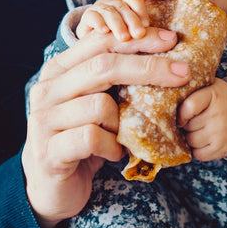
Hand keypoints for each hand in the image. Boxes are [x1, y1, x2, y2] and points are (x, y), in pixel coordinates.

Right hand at [22, 27, 188, 227]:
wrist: (51, 188)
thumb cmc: (80, 138)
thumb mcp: (93, 102)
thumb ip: (111, 79)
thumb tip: (161, 52)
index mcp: (58, 70)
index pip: (100, 42)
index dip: (137, 39)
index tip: (170, 40)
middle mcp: (46, 89)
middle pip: (103, 67)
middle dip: (148, 67)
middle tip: (183, 73)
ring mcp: (44, 120)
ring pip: (100, 105)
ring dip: (122, 122)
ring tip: (122, 135)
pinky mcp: (49, 151)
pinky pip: (92, 137)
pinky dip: (111, 146)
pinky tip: (113, 153)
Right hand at [76, 0, 149, 40]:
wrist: (93, 46)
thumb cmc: (119, 41)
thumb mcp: (135, 38)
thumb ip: (150, 37)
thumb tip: (172, 39)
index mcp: (127, 4)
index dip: (141, 11)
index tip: (147, 25)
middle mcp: (114, 3)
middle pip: (124, 7)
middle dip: (132, 21)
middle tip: (139, 35)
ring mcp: (100, 8)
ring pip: (109, 12)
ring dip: (117, 24)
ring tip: (124, 38)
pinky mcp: (88, 16)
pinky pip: (92, 16)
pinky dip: (98, 22)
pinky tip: (104, 31)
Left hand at [177, 78, 226, 160]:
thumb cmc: (215, 97)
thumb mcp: (204, 87)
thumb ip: (186, 91)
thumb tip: (161, 103)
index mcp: (211, 94)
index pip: (189, 107)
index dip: (180, 114)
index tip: (179, 117)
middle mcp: (218, 114)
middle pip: (187, 126)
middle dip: (186, 125)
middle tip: (194, 119)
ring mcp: (222, 132)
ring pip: (191, 141)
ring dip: (191, 137)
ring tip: (200, 128)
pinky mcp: (224, 147)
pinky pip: (199, 155)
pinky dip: (198, 149)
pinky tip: (204, 139)